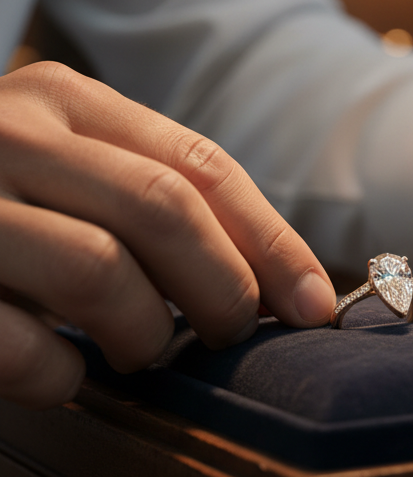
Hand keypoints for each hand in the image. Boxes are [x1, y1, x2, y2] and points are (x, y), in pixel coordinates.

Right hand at [0, 63, 335, 409]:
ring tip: (143, 352)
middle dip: (224, 290)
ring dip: (146, 333)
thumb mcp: (70, 165)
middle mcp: (7, 133)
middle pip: (166, 211)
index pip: (203, 168)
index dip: (273, 244)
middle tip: (232, 335)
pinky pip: (22, 346)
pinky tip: (63, 376)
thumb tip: (280, 282)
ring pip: (102, 272)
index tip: (317, 307)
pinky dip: (61, 376)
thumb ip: (153, 197)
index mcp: (63, 100)